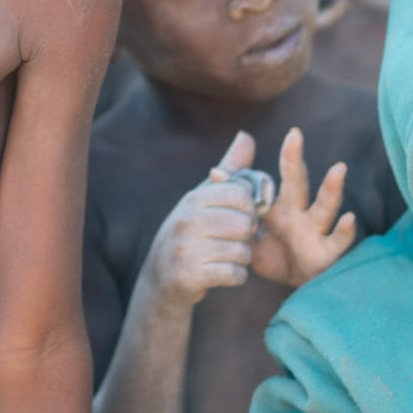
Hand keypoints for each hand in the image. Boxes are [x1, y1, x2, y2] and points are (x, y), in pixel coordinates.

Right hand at [148, 133, 272, 311]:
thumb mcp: (205, 197)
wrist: (162, 275)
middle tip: (235, 239)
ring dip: (242, 258)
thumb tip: (247, 135)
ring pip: (242, 251)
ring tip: (228, 256)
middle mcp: (187, 220)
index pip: (241, 194)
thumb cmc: (193, 230)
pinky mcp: (189, 276)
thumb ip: (231, 169)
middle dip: (247, 235)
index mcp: (194, 198)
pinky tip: (225, 272)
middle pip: (244, 224)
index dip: (250, 208)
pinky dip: (236, 276)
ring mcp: (186, 248)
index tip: (240, 216)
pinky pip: (235, 274)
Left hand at [249, 126, 357, 286]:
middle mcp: (300, 213)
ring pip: (325, 206)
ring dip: (331, 189)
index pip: (278, 177)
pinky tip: (349, 218)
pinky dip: (345, 230)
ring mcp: (316, 231)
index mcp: (280, 206)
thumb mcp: (248, 231)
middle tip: (294, 134)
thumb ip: (236, 206)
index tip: (290, 133)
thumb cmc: (272, 254)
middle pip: (298, 183)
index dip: (283, 158)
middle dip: (294, 160)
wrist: (290, 288)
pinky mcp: (327, 252)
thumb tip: (213, 173)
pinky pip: (338, 241)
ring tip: (338, 169)